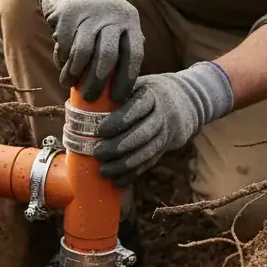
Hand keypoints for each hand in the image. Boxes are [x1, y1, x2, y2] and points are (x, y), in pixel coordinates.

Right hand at [27, 0, 143, 102]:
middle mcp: (113, 16)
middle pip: (108, 58)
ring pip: (83, 54)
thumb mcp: (116, 22)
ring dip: (75, 74)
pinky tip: (62, 65)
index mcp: (129, 21)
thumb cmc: (95, 13)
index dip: (126, 80)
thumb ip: (124, 45)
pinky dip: (62, 60)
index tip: (116, 99)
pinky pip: (65, 46)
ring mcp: (90, 14)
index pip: (133, 55)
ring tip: (69, 84)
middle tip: (89, 98)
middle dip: (97, 83)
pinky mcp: (68, 14)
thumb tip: (127, 82)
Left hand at [93, 61, 233, 186]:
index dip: (119, 120)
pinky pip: (150, 163)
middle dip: (119, 146)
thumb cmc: (150, 92)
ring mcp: (166, 134)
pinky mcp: (165, 148)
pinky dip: (133, 174)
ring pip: (147, 152)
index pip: (137, 107)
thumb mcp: (138, 84)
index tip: (99, 130)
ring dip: (124, 164)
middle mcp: (162, 115)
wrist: (186, 101)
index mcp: (153, 95)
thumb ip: (117, 92)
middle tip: (97, 153)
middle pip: (142, 133)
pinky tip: (117, 182)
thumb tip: (80, 101)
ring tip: (103, 171)